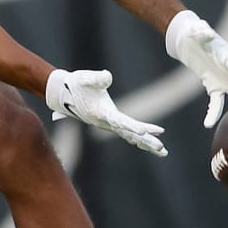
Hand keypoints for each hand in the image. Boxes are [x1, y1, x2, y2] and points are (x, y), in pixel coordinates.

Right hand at [45, 69, 167, 156]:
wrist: (64, 93)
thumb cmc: (76, 84)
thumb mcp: (84, 78)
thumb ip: (96, 78)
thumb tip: (107, 76)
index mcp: (101, 113)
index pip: (119, 121)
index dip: (132, 126)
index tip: (144, 131)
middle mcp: (105, 123)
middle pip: (129, 134)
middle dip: (146, 141)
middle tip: (162, 148)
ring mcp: (108, 124)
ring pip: (130, 136)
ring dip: (146, 144)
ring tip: (163, 151)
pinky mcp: (110, 123)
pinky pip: (127, 133)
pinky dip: (139, 138)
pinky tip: (149, 144)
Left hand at [164, 10, 227, 126]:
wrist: (189, 42)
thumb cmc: (194, 33)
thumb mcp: (195, 29)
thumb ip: (199, 29)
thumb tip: (200, 28)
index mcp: (227, 54)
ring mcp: (225, 80)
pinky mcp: (215, 87)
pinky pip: (216, 102)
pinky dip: (213, 113)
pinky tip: (208, 124)